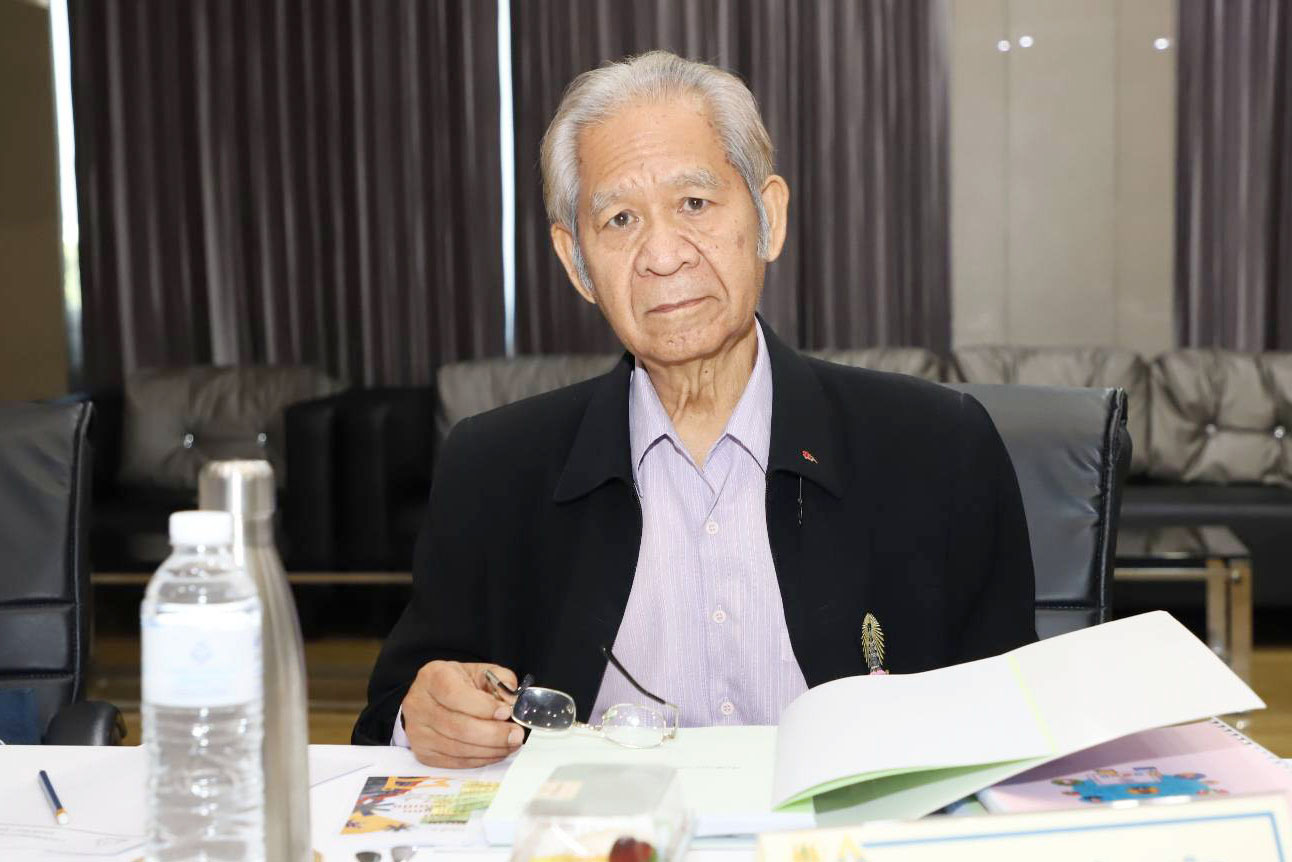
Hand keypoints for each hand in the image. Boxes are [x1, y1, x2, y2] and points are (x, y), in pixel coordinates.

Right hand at [401, 660, 523, 766]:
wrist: (433, 698)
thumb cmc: (460, 684)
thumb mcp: (481, 672)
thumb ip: (501, 680)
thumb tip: (511, 701)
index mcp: (433, 677)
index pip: (455, 695)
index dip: (483, 707)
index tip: (506, 712)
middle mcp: (419, 704)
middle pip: (458, 726)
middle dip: (493, 734)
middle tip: (516, 735)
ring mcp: (418, 732)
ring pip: (458, 748)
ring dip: (490, 750)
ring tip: (510, 744)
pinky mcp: (423, 753)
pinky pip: (455, 762)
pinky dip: (480, 759)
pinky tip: (496, 752)